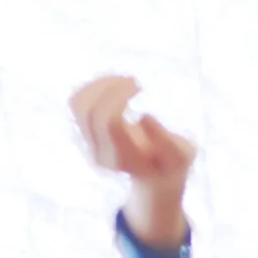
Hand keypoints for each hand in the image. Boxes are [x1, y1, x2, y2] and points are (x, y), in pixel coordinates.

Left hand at [71, 75, 195, 249]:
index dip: (120, 97)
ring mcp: (89, 143)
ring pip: (78, 104)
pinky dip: (92, 87)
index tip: (140, 89)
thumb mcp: (180, 157)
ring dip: (100, 85)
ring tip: (124, 82)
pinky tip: (115, 85)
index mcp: (122, 158)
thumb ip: (165, 141)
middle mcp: (100, 152)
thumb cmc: (170, 163)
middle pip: (90, 110)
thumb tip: (144, 116)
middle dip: (111, 88)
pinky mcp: (85, 131)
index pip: (110, 121)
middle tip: (134, 83)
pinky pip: (76, 102)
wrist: (153, 175)